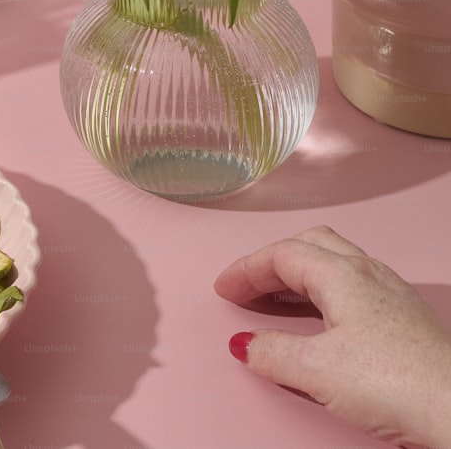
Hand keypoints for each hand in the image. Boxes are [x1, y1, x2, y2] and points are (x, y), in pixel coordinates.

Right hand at [214, 225, 450, 447]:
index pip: (282, 254)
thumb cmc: (395, 383)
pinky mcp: (405, 319)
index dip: (247, 269)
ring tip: (276, 302)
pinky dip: (323, 292)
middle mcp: (369, 274)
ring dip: (298, 276)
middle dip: (272, 263)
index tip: (224, 289)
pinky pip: (353, 287)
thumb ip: (272, 352)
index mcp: (343, 274)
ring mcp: (392, 294)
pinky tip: (321, 321)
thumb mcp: (315, 370)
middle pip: (311, 246)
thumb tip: (246, 345)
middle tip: (248, 288)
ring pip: (335, 263)